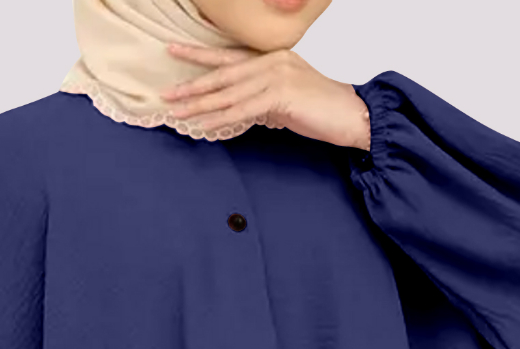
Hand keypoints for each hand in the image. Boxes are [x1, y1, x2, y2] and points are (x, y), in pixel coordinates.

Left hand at [160, 43, 369, 150]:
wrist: (352, 116)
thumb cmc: (321, 110)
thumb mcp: (286, 100)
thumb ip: (261, 100)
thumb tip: (238, 110)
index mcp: (272, 58)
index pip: (229, 57)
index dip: (200, 56)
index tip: (174, 52)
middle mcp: (272, 61)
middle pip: (223, 74)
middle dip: (192, 84)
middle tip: (166, 94)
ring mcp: (276, 76)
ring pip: (229, 93)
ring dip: (200, 105)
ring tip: (177, 113)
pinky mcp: (281, 95)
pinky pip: (243, 110)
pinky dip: (221, 119)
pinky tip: (203, 126)